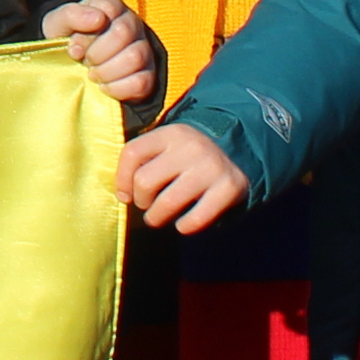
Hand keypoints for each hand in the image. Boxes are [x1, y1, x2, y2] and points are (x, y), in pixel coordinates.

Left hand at [47, 0, 160, 114]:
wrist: (73, 66)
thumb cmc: (68, 38)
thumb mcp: (57, 24)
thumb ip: (71, 15)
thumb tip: (97, 19)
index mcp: (109, 6)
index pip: (108, 8)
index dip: (87, 32)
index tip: (73, 45)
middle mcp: (131, 22)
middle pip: (123, 33)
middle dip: (97, 53)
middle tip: (84, 61)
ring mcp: (143, 48)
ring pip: (135, 57)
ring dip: (107, 71)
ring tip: (92, 75)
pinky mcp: (147, 74)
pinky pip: (142, 82)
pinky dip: (118, 88)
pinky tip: (104, 87)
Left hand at [118, 123, 249, 232]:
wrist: (237, 153)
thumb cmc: (188, 157)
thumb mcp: (167, 148)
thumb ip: (143, 162)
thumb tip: (123, 195)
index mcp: (171, 133)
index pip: (132, 153)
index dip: (122, 179)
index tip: (125, 195)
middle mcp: (191, 146)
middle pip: (145, 181)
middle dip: (141, 201)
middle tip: (148, 206)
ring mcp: (211, 166)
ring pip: (167, 203)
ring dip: (157, 218)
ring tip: (158, 218)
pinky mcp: (229, 187)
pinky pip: (196, 218)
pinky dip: (185, 226)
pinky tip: (182, 225)